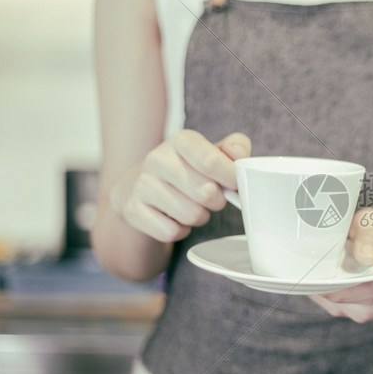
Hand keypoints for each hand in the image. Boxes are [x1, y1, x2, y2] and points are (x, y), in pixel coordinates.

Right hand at [111, 129, 250, 241]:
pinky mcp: (132, 209)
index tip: (235, 185)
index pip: (211, 162)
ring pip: (191, 215)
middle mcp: (157, 159)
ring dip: (200, 216)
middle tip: (212, 198)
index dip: (231, 179)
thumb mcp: (211, 152)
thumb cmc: (188, 169)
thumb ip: (235, 148)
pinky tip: (175, 218)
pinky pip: (171, 232)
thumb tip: (240, 155)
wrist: (142, 185)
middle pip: (206, 193)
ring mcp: (142, 184)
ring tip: (193, 206)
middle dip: (217, 201)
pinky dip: (181, 230)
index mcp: (181, 141)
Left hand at [308, 209, 372, 322]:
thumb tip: (365, 258)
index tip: (323, 285)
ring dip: (336, 302)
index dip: (348, 291)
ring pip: (360, 314)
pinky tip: (326, 288)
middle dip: (338, 299)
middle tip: (314, 284)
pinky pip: (357, 313)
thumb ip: (369, 235)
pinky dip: (339, 304)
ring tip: (318, 284)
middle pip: (368, 308)